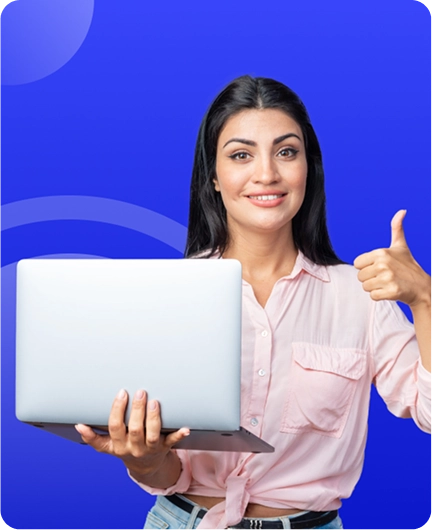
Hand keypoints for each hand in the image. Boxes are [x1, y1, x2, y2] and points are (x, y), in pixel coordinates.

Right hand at [75, 389, 189, 476]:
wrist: (145, 467)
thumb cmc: (125, 448)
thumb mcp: (107, 446)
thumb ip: (93, 437)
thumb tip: (78, 425)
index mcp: (117, 445)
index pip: (115, 427)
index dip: (117, 410)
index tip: (121, 393)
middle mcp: (133, 448)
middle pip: (134, 429)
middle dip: (137, 410)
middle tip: (140, 392)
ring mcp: (150, 449)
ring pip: (152, 435)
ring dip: (154, 418)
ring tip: (155, 402)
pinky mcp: (164, 448)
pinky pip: (172, 442)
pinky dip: (179, 435)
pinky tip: (185, 427)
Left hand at [353, 210, 431, 307]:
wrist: (422, 287)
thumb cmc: (408, 266)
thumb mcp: (401, 246)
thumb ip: (397, 228)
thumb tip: (402, 211)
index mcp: (381, 252)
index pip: (357, 263)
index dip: (367, 267)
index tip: (379, 267)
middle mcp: (383, 264)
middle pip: (360, 276)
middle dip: (370, 279)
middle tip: (385, 277)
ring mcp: (388, 278)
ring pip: (365, 287)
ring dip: (375, 287)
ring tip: (388, 283)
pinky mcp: (391, 291)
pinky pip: (373, 296)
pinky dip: (379, 296)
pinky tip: (390, 291)